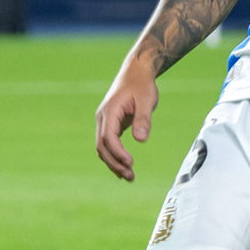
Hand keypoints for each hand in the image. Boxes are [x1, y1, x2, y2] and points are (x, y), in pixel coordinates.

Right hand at [95, 53, 159, 182]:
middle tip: (130, 177)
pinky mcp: (110, 124)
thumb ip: (143, 119)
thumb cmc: (142, 85)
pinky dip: (114, 157)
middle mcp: (103, 118)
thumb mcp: (146, 100)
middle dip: (114, 163)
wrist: (136, 72)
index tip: (131, 163)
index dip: (118, 152)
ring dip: (113, 163)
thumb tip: (141, 139)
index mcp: (110, 111)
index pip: (109, 137)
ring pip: (103, 147)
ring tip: (129, 177)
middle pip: (102, 146)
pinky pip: (108, 144)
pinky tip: (123, 168)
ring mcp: (105, 121)